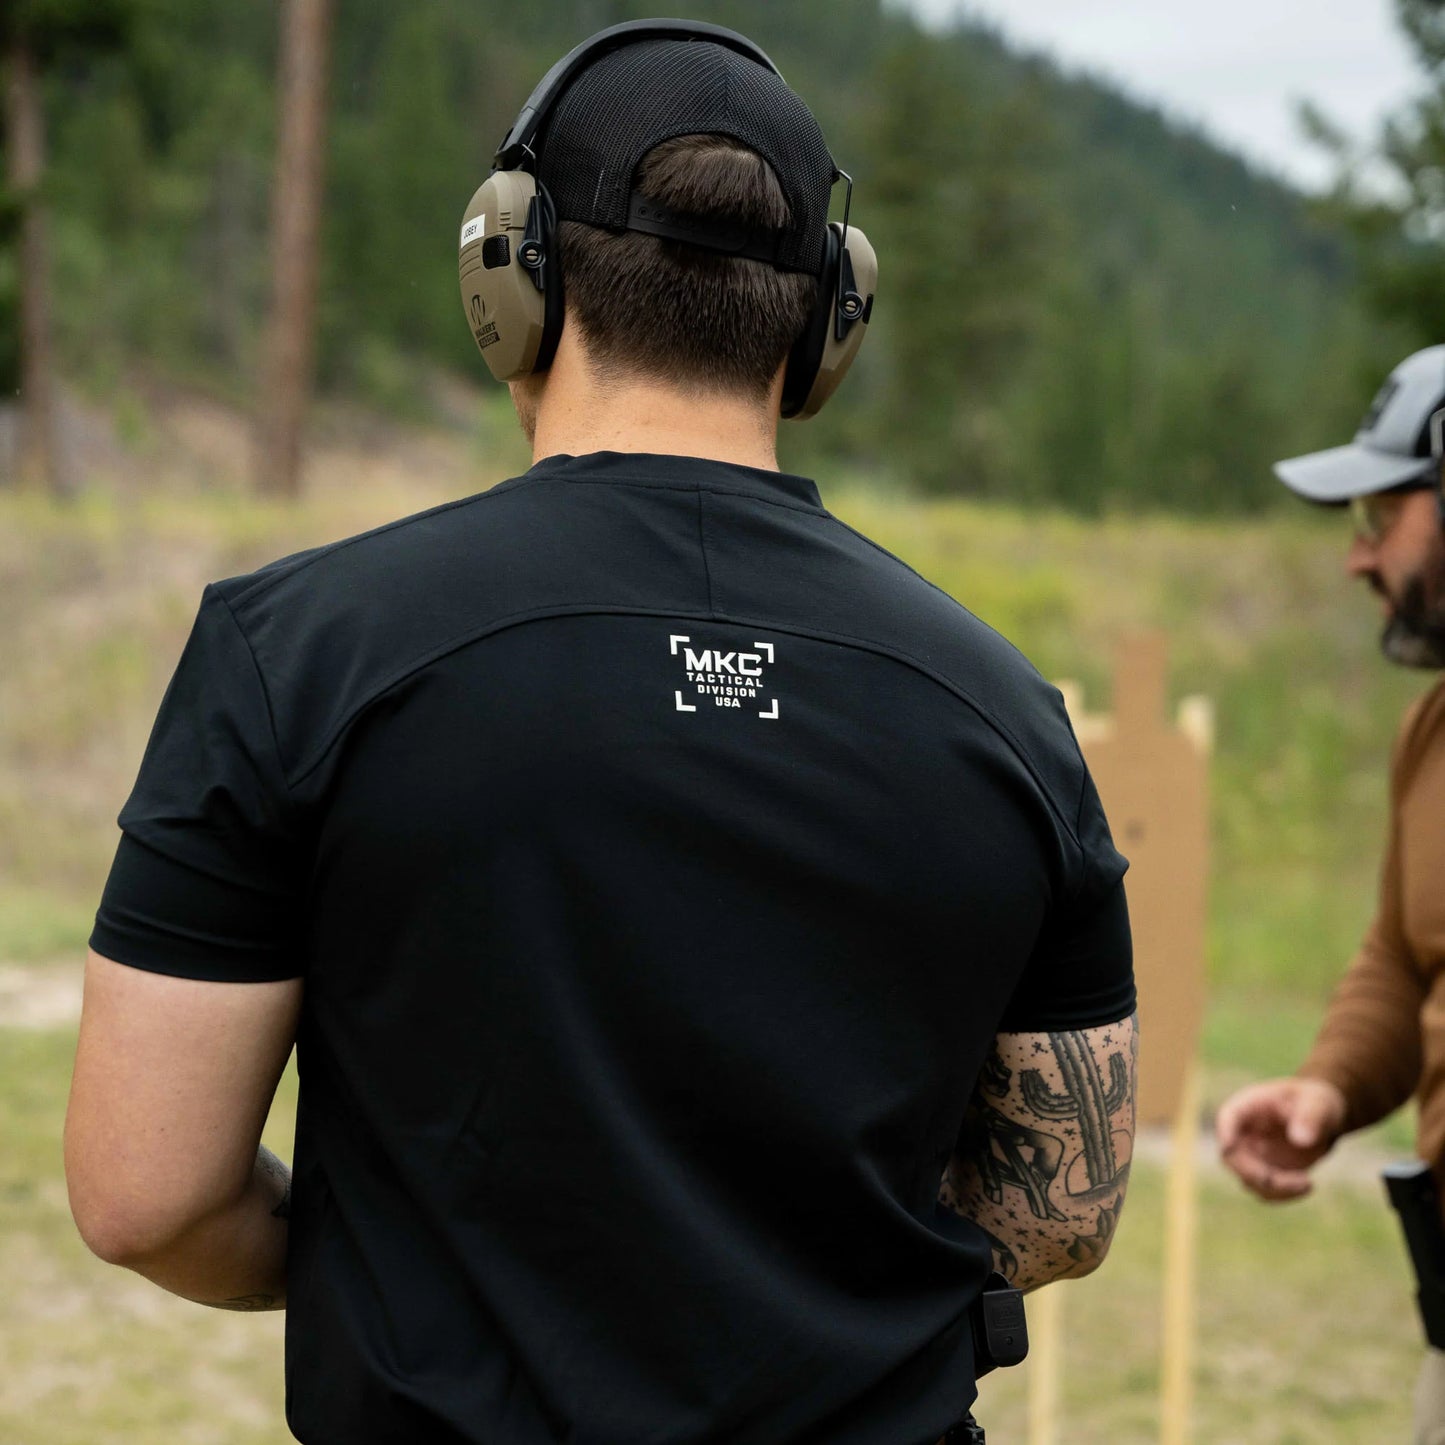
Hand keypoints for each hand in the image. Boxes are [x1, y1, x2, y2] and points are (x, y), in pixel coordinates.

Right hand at [1215, 1077, 1346, 1201]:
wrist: (1322, 1118)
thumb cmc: (1315, 1102)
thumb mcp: (1317, 1104)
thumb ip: (1309, 1118)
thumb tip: (1300, 1141)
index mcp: (1247, 1107)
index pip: (1228, 1118)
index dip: (1225, 1133)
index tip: (1229, 1147)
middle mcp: (1242, 1133)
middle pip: (1232, 1157)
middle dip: (1258, 1174)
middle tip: (1297, 1180)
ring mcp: (1251, 1155)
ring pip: (1247, 1179)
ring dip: (1276, 1188)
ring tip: (1307, 1183)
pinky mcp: (1264, 1173)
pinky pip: (1264, 1191)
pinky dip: (1283, 1194)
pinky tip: (1307, 1185)